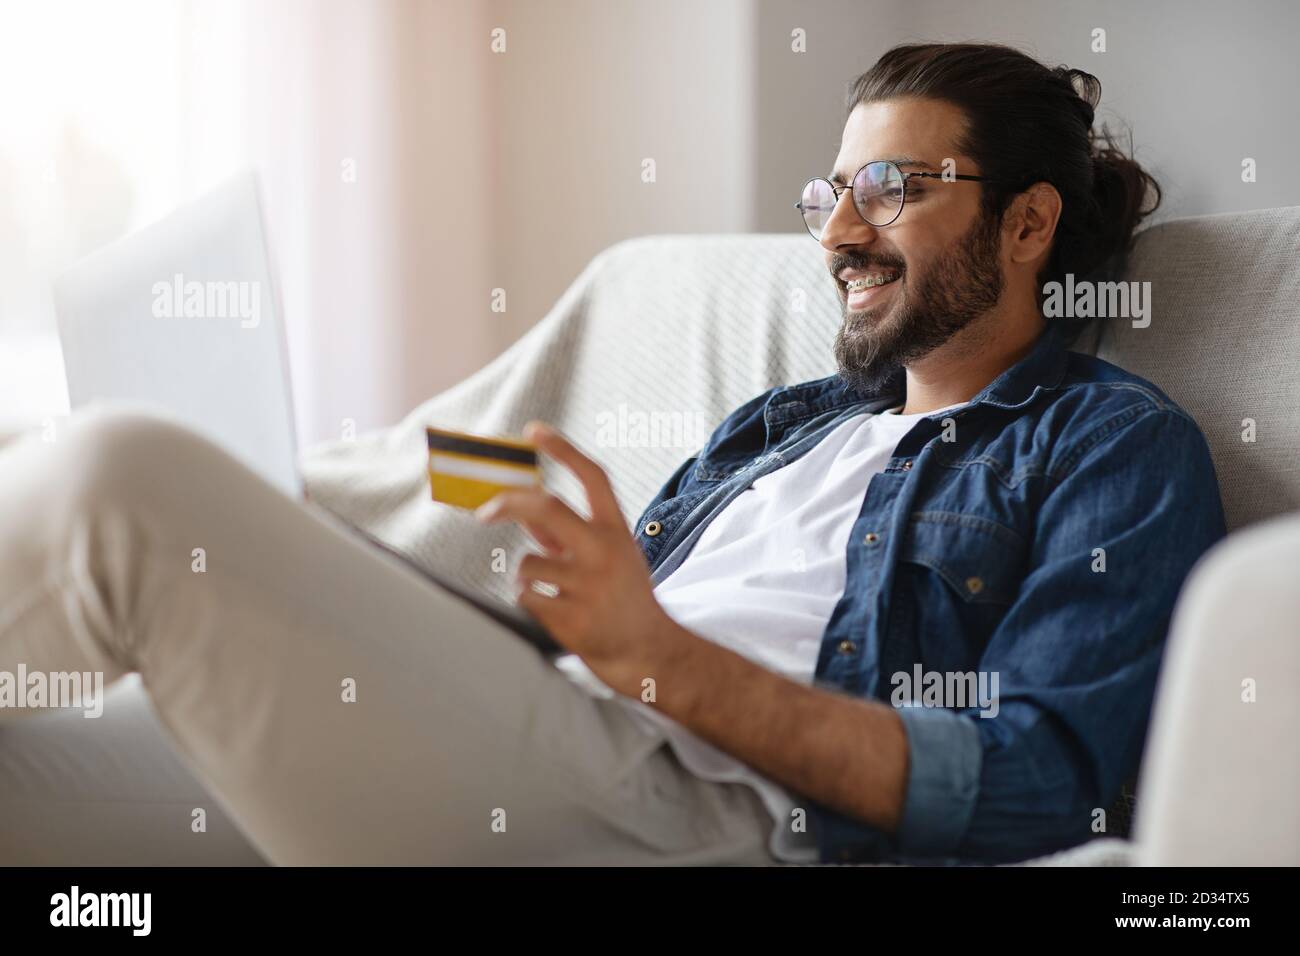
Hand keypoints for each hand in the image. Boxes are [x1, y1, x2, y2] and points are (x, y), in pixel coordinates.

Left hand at [474, 421, 676, 694]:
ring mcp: (590, 586)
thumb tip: (522, 511)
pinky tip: (555, 611)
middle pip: (547, 507)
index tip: (534, 431)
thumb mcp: (606, 556)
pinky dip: (530, 601)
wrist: (647, 651)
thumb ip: (566, 533)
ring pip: (527, 562)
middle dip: (508, 504)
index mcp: (616, 530)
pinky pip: (526, 596)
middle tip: (482, 512)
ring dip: (527, 575)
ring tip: (551, 591)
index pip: (592, 477)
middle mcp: (605, 552)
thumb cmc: (623, 597)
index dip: (563, 449)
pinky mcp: (573, 618)